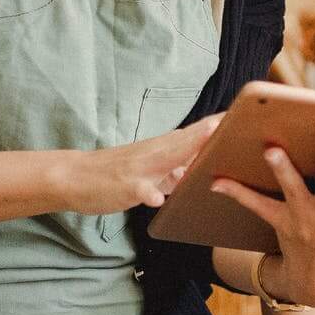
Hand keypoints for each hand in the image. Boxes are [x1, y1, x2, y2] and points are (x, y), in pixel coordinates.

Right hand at [51, 115, 221, 214]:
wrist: (71, 177)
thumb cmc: (112, 174)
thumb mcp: (149, 171)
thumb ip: (172, 171)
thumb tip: (194, 172)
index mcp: (160, 149)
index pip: (193, 134)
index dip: (217, 126)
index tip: (243, 116)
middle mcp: (152, 153)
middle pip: (186, 139)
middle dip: (210, 131)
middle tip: (237, 119)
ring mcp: (138, 169)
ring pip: (166, 157)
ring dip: (187, 149)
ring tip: (208, 141)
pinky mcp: (123, 187)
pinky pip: (138, 190)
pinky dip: (149, 192)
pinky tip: (156, 198)